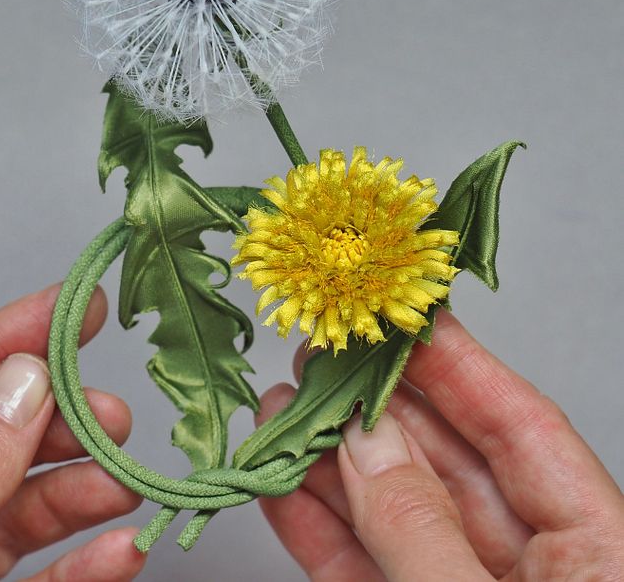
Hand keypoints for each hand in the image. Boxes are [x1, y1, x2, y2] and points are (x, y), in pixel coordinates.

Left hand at [0, 284, 145, 580]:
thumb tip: (23, 381)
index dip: (5, 337)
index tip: (75, 305)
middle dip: (53, 422)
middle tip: (111, 414)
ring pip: (6, 502)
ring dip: (76, 490)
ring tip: (126, 481)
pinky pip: (21, 569)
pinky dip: (74, 562)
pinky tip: (117, 550)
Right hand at [257, 310, 623, 580]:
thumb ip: (425, 529)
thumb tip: (367, 440)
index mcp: (598, 556)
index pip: (523, 429)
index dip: (458, 364)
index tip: (403, 315)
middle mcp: (532, 568)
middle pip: (444, 461)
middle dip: (373, 407)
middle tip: (321, 356)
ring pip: (392, 512)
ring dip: (328, 463)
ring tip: (282, 411)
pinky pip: (359, 567)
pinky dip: (315, 527)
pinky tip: (279, 486)